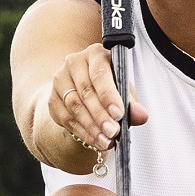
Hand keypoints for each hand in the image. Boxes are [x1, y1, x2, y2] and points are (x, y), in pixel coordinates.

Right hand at [40, 46, 145, 169]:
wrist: (87, 96)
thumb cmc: (110, 90)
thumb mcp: (124, 93)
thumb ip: (132, 104)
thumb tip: (142, 115)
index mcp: (95, 54)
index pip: (100, 73)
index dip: (109, 95)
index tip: (119, 114)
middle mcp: (74, 63)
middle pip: (86, 91)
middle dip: (101, 116)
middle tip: (113, 133)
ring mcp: (60, 80)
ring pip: (75, 106)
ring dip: (91, 127)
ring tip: (106, 141)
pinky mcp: (52, 98)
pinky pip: (66, 118)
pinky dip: (82, 132)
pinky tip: (94, 140)